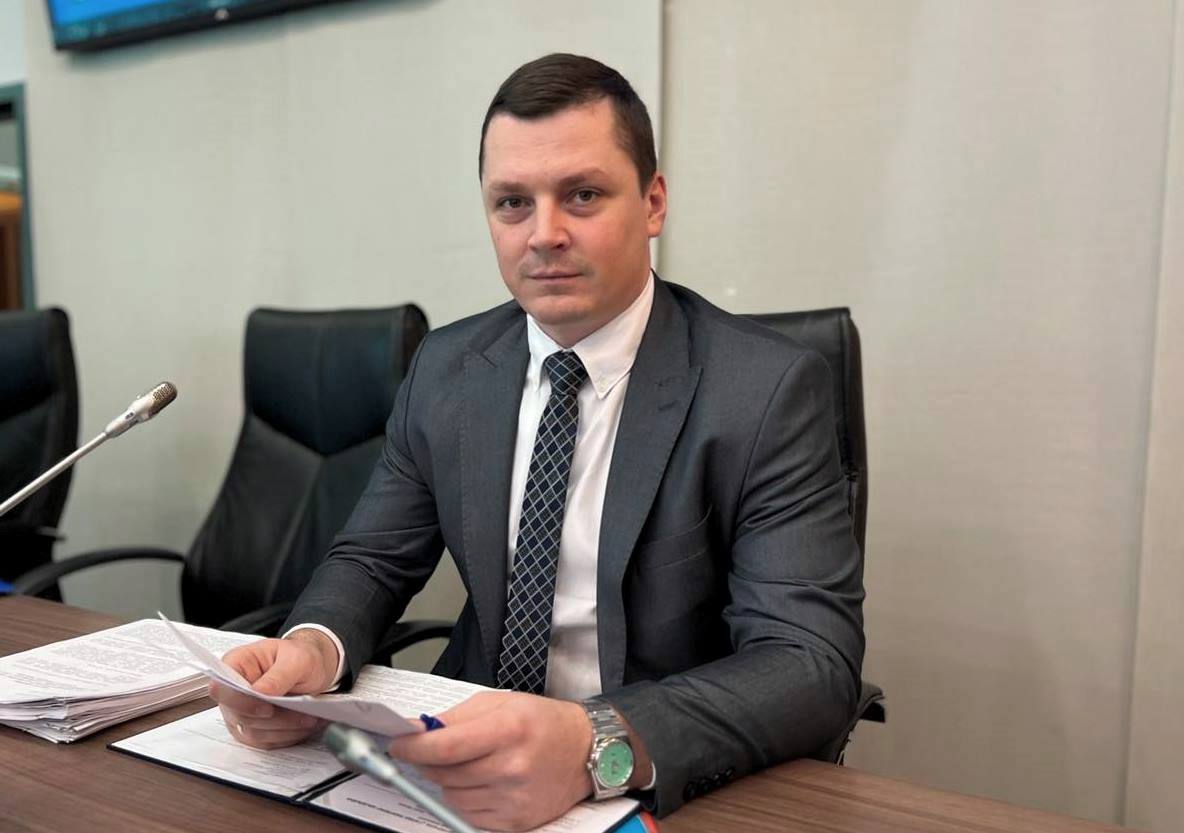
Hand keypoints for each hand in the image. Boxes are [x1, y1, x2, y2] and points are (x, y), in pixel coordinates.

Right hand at [207, 629, 338, 749]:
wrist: (314, 669)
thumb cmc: (300, 658)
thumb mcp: (298, 659)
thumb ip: (279, 675)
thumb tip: (259, 691)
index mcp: (236, 664)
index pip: (221, 688)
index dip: (240, 702)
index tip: (267, 709)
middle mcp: (233, 690)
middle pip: (239, 715)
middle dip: (273, 718)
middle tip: (301, 713)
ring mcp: (240, 712)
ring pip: (253, 732)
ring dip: (283, 729)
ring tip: (308, 719)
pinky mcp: (252, 728)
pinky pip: (263, 741)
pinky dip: (286, 736)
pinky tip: (303, 726)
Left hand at [386, 691, 592, 831]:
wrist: (585, 751)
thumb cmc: (544, 723)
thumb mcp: (501, 703)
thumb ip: (455, 717)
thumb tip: (415, 730)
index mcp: (508, 729)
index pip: (444, 746)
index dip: (413, 747)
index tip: (398, 744)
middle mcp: (511, 767)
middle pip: (443, 773)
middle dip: (428, 761)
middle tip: (431, 750)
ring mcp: (514, 798)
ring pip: (451, 796)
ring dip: (448, 780)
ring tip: (470, 763)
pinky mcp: (515, 822)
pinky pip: (468, 814)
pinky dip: (466, 798)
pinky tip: (482, 781)